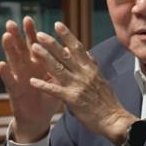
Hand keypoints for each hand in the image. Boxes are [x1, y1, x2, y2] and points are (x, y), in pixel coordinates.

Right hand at [0, 16, 61, 142]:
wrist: (39, 118)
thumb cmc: (47, 98)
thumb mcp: (55, 80)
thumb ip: (59, 65)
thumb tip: (68, 48)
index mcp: (37, 64)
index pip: (33, 45)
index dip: (30, 33)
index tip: (28, 19)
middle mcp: (26, 68)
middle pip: (20, 49)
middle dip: (16, 36)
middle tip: (11, 22)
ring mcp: (18, 78)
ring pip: (13, 61)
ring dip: (9, 49)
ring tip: (6, 36)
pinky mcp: (15, 91)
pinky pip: (10, 81)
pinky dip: (6, 73)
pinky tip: (2, 64)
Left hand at [29, 22, 137, 145]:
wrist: (114, 120)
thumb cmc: (107, 102)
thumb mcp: (101, 79)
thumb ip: (91, 66)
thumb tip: (85, 53)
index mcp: (91, 69)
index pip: (78, 48)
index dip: (67, 36)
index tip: (57, 25)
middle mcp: (84, 74)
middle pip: (66, 55)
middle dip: (52, 43)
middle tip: (39, 34)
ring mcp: (78, 86)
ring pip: (58, 68)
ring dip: (45, 57)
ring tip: (34, 48)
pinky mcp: (72, 99)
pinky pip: (55, 90)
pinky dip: (43, 85)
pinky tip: (32, 81)